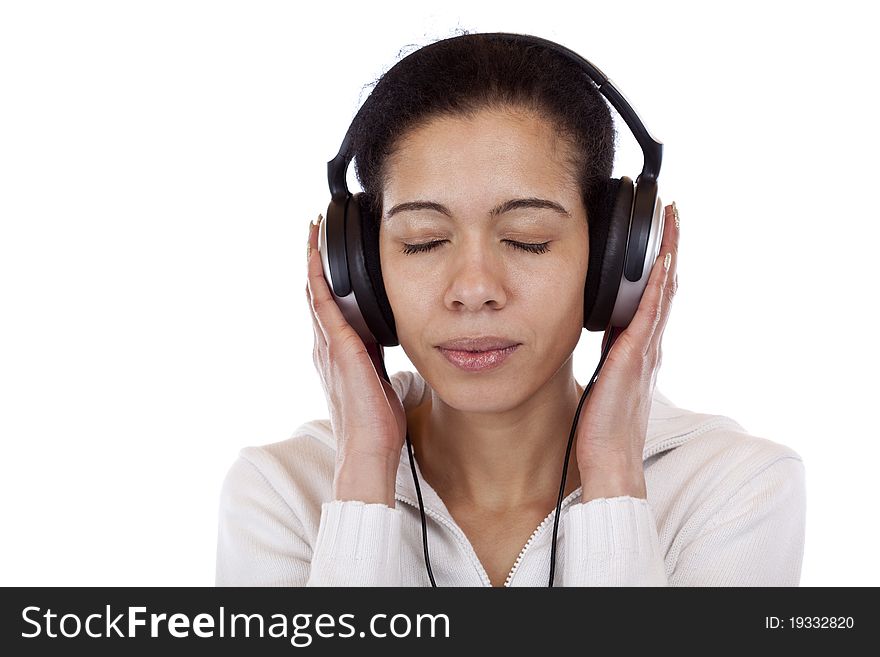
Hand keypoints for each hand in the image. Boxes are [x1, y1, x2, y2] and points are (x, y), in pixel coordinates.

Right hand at [305, 215, 406, 502]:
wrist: (368, 449)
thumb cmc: (377, 424)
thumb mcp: (381, 381)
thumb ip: (380, 359)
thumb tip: (395, 347)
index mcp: (337, 354)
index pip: (327, 307)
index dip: (324, 278)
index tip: (325, 252)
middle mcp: (325, 346)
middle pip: (314, 293)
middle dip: (314, 261)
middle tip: (314, 229)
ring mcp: (327, 346)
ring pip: (314, 293)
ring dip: (313, 261)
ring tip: (313, 231)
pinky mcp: (337, 347)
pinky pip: (323, 303)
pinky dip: (318, 277)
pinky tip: (318, 255)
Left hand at [576, 203, 679, 501]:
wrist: (609, 459)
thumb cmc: (604, 426)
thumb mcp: (606, 379)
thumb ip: (611, 353)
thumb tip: (603, 332)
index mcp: (639, 348)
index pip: (652, 296)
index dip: (658, 263)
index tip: (660, 232)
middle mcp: (648, 345)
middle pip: (664, 286)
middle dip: (669, 247)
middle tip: (672, 212)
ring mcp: (645, 351)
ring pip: (661, 294)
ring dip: (667, 256)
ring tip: (671, 222)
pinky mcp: (634, 359)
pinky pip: (648, 316)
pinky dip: (657, 288)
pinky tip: (660, 263)